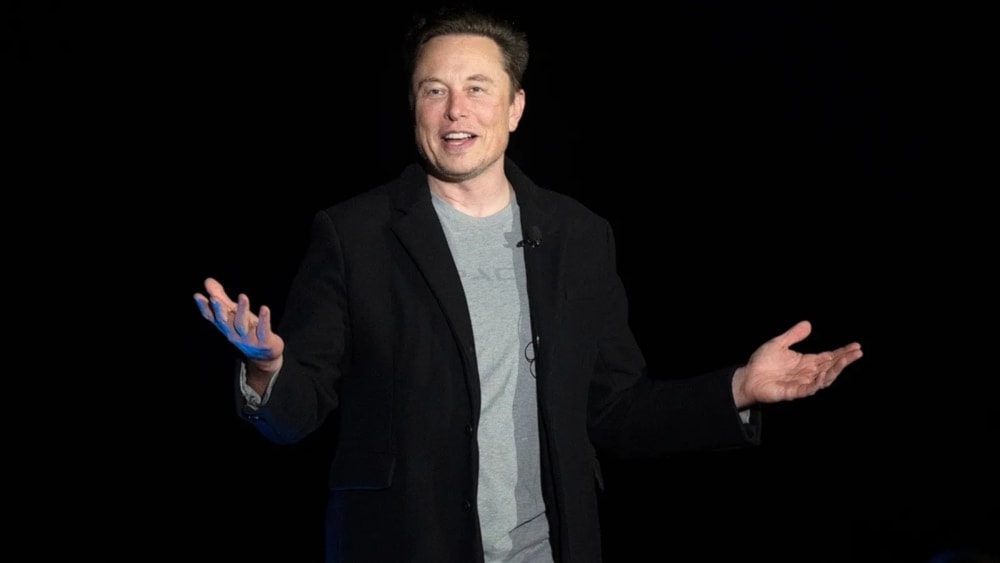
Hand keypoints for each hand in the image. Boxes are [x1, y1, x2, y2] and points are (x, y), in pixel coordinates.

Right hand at [193, 277, 284, 371]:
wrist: (265, 355)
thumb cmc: (247, 329)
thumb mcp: (234, 314)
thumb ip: (222, 298)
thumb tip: (207, 281)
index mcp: (225, 326)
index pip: (212, 317)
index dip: (204, 307)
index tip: (197, 296)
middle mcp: (233, 333)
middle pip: (224, 322)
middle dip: (219, 310)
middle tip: (214, 299)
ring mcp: (248, 339)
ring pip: (242, 325)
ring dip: (242, 310)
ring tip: (243, 296)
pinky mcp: (263, 341)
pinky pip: (263, 330)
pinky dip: (264, 319)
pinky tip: (265, 308)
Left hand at [732, 320, 861, 407]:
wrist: (747, 377)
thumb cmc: (762, 362)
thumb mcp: (778, 344)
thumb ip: (793, 335)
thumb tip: (808, 324)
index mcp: (806, 362)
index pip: (829, 357)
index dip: (842, 352)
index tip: (856, 346)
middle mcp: (807, 373)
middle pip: (830, 367)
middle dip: (844, 360)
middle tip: (858, 352)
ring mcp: (801, 383)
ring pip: (823, 379)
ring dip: (835, 370)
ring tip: (845, 361)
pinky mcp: (792, 392)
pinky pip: (807, 390)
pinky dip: (816, 384)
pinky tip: (824, 377)